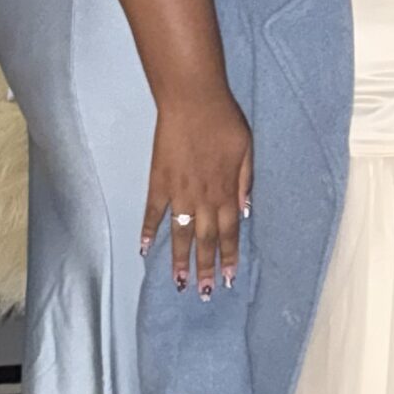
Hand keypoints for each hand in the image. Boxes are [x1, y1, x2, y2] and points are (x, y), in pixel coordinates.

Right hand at [142, 87, 251, 298]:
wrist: (193, 100)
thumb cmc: (225, 121)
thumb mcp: (248, 150)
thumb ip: (246, 182)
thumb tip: (246, 212)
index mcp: (227, 190)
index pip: (230, 232)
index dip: (229, 256)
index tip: (228, 279)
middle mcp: (203, 197)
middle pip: (206, 240)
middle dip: (206, 268)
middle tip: (203, 293)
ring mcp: (178, 192)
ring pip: (180, 234)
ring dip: (180, 260)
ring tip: (180, 283)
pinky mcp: (158, 182)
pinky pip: (153, 213)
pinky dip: (149, 232)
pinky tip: (146, 251)